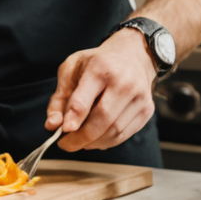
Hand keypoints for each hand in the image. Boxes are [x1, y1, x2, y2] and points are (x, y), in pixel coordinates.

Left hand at [45, 28, 156, 150]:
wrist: (133, 55)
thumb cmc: (98, 62)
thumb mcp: (72, 69)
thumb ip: (59, 97)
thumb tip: (53, 125)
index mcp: (101, 67)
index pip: (86, 98)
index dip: (74, 118)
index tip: (63, 131)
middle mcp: (124, 82)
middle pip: (102, 118)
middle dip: (81, 137)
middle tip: (65, 144)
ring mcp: (139, 97)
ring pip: (114, 130)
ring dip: (93, 142)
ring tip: (78, 141)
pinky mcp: (147, 110)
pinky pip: (124, 134)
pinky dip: (106, 142)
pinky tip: (95, 139)